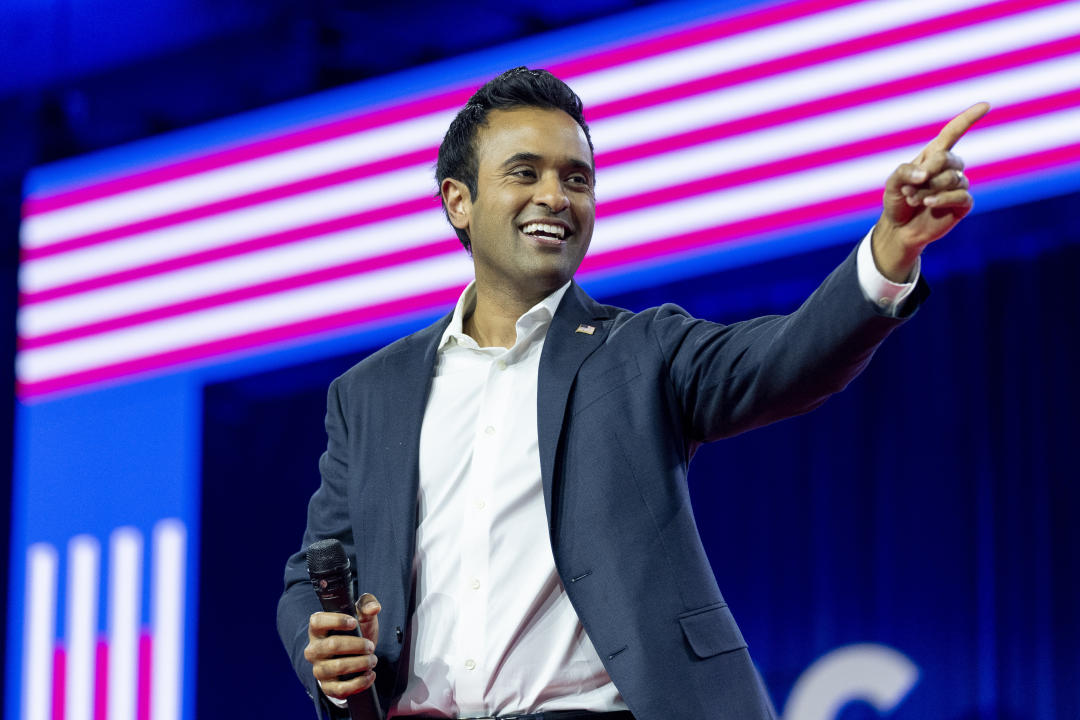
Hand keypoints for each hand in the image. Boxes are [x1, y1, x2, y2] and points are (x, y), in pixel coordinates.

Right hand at [304, 593, 381, 699]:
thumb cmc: (356, 631)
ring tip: (372, 660)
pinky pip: (340, 689)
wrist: (356, 655)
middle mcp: (314, 649)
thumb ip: (367, 605)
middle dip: (357, 645)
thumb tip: (374, 608)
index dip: (336, 621)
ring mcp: (319, 669)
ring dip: (360, 663)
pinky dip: (359, 682)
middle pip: (332, 645)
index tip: (354, 623)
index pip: (317, 621)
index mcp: (317, 628)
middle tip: (370, 646)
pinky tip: (370, 674)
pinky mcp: (327, 687)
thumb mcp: (362, 615)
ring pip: (337, 667)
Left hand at [872, 102, 989, 281]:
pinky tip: (928, 204)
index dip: (968, 119)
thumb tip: (924, 174)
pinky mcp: (962, 204)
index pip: (953, 132)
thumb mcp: (892, 184)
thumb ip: (904, 172)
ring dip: (928, 190)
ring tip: (913, 198)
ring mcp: (958, 185)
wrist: (899, 229)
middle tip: (909, 187)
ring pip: (951, 180)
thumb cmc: (897, 201)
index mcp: (933, 156)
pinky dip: (942, 199)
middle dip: (927, 172)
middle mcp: (948, 168)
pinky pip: (960, 195)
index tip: (986, 105)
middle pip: (948, 158)